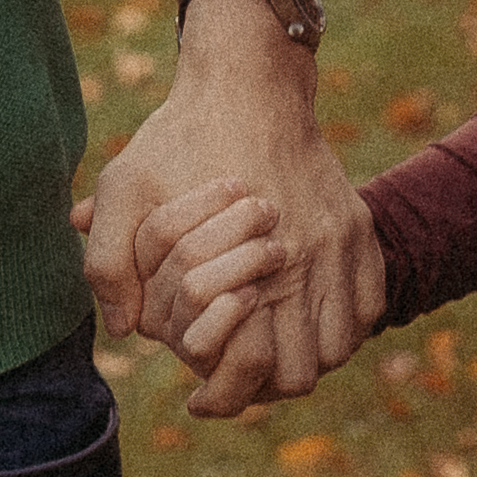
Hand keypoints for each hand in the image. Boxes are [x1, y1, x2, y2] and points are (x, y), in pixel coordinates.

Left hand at [76, 0, 376, 416]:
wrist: (248, 79)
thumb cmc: (177, 136)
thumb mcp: (123, 190)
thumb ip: (107, 264)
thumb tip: (125, 332)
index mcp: (246, 263)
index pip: (252, 372)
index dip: (224, 397)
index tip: (201, 397)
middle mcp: (302, 262)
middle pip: (302, 373)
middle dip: (268, 385)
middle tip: (238, 375)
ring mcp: (338, 245)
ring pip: (341, 346)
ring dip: (309, 357)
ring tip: (271, 350)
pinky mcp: (357, 227)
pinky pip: (369, 306)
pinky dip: (344, 324)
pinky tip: (307, 317)